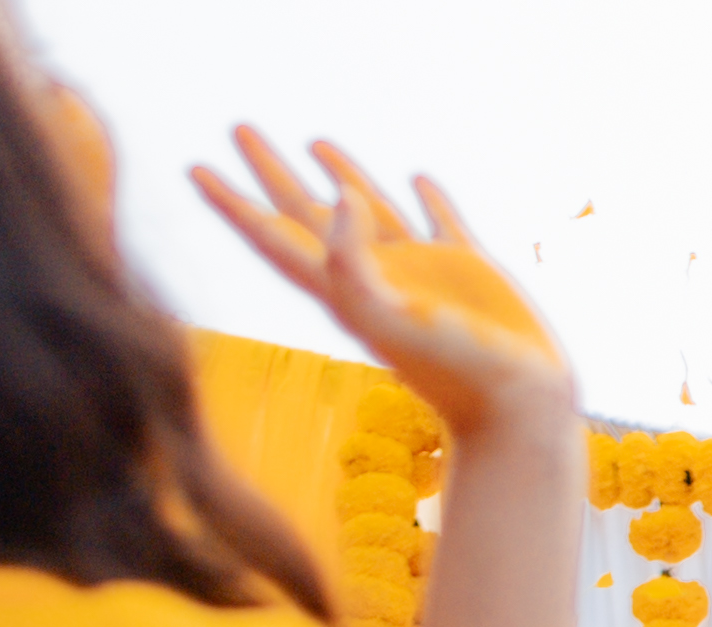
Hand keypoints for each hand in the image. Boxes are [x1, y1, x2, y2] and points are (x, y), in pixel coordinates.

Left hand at [190, 137, 571, 444]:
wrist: (517, 413)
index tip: (193, 168)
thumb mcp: (392, 316)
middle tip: (238, 128)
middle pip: (307, 214)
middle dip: (270, 172)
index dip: (231, 204)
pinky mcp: (466, 269)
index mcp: (343, 290)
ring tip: (315, 143)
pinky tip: (418, 177)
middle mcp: (373, 276)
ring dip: (341, 177)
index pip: (272, 238)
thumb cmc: (455, 373)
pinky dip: (428, 196)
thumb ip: (354, 260)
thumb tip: (339, 195)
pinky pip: (439, 220)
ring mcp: (420, 271)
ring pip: (371, 211)